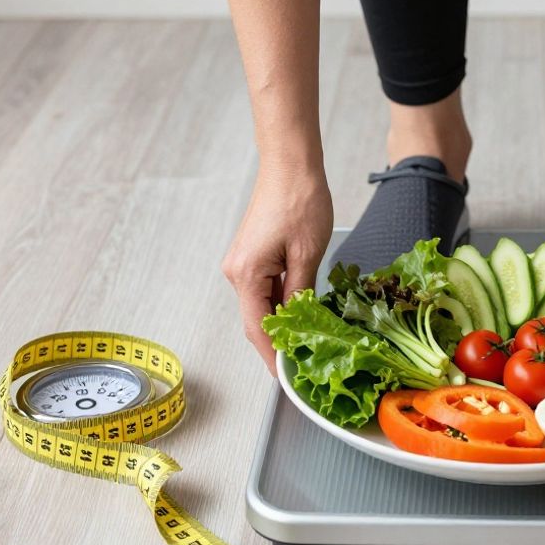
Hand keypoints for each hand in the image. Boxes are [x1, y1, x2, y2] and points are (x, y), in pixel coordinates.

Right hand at [222, 165, 332, 373]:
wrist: (290, 165)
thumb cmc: (299, 201)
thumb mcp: (308, 254)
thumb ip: (300, 295)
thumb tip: (299, 326)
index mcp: (246, 275)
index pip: (257, 330)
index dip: (272, 357)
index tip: (287, 379)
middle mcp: (236, 272)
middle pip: (256, 321)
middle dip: (278, 345)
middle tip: (304, 366)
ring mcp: (242, 264)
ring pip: (262, 305)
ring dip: (282, 324)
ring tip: (307, 343)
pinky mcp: (252, 256)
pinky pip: (265, 289)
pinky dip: (281, 304)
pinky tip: (302, 313)